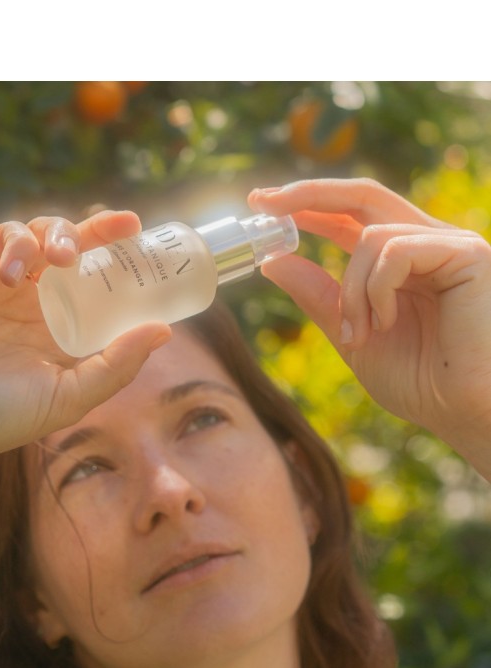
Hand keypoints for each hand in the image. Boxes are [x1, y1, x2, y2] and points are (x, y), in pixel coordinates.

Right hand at [0, 212, 170, 466]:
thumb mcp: (64, 399)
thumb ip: (114, 367)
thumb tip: (164, 331)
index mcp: (62, 338)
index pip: (105, 295)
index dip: (130, 273)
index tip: (157, 257)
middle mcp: (37, 308)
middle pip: (81, 257)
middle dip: (105, 235)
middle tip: (128, 226)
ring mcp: (4, 285)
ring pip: (46, 236)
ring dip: (63, 234)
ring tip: (65, 257)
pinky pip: (5, 235)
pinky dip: (19, 242)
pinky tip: (15, 273)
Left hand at [249, 178, 490, 469]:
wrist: (463, 412)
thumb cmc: (420, 382)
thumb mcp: (352, 335)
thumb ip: (318, 297)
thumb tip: (272, 261)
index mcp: (400, 264)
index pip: (350, 218)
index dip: (308, 205)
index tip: (260, 204)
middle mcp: (425, 244)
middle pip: (363, 195)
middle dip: (309, 195)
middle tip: (263, 201)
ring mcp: (449, 245)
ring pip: (370, 238)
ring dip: (350, 291)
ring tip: (358, 336)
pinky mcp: (467, 254)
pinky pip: (396, 251)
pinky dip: (376, 290)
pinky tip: (385, 324)